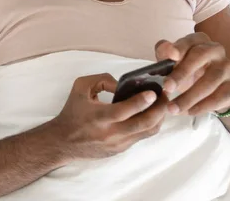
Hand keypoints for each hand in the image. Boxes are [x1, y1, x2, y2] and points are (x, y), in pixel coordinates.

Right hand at [52, 73, 167, 158]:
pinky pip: (141, 136)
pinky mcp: (121, 150)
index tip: (154, 92)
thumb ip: (102, 80)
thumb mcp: (80, 87)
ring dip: (159, 117)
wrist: (62, 141)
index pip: (125, 110)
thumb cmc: (72, 112)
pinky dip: (149, 124)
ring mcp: (117, 144)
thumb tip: (123, 83)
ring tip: (163, 104)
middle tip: (166, 95)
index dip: (142, 101)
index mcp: (98, 117)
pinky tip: (152, 114)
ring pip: (147, 132)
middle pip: (143, 124)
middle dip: (159, 109)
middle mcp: (110, 133)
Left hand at [155, 32, 229, 115]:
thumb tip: (169, 50)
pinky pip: (222, 96)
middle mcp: (216, 50)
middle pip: (200, 57)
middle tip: (167, 88)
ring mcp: (228, 67)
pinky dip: (204, 106)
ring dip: (190, 97)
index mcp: (198, 41)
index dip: (180, 47)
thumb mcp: (171, 60)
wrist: (210, 87)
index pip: (189, 41)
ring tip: (173, 108)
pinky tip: (190, 111)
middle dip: (182, 74)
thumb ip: (165, 52)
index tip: (171, 57)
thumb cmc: (184, 69)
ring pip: (211, 81)